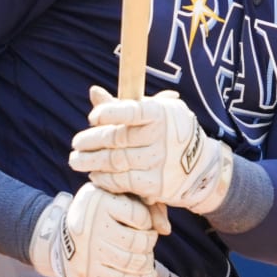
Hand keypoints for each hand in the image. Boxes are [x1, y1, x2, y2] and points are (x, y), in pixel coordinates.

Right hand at [28, 182, 169, 276]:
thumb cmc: (96, 216)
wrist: (58, 240)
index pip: (140, 216)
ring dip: (146, 263)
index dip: (147, 223)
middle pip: (138, 241)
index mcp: (98, 201)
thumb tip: (166, 230)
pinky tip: (148, 276)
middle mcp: (92, 225)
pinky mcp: (88, 274)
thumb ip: (144, 205)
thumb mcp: (113, 199)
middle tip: (146, 244)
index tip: (142, 225)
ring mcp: (90, 252)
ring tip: (145, 259)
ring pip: (133, 262)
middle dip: (149, 244)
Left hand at [69, 87, 233, 215]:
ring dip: (92, 162)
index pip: (131, 110)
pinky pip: (124, 182)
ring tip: (77, 160)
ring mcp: (159, 162)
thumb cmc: (168, 132)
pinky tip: (95, 175)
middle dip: (91, 141)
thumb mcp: (152, 113)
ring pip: (116, 161)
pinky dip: (106, 179)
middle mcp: (161, 137)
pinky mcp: (156, 184)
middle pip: (117, 138)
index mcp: (160, 113)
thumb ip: (120, 106)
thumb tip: (93, 92)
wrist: (200, 166)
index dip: (109, 113)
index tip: (92, 117)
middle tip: (76, 144)